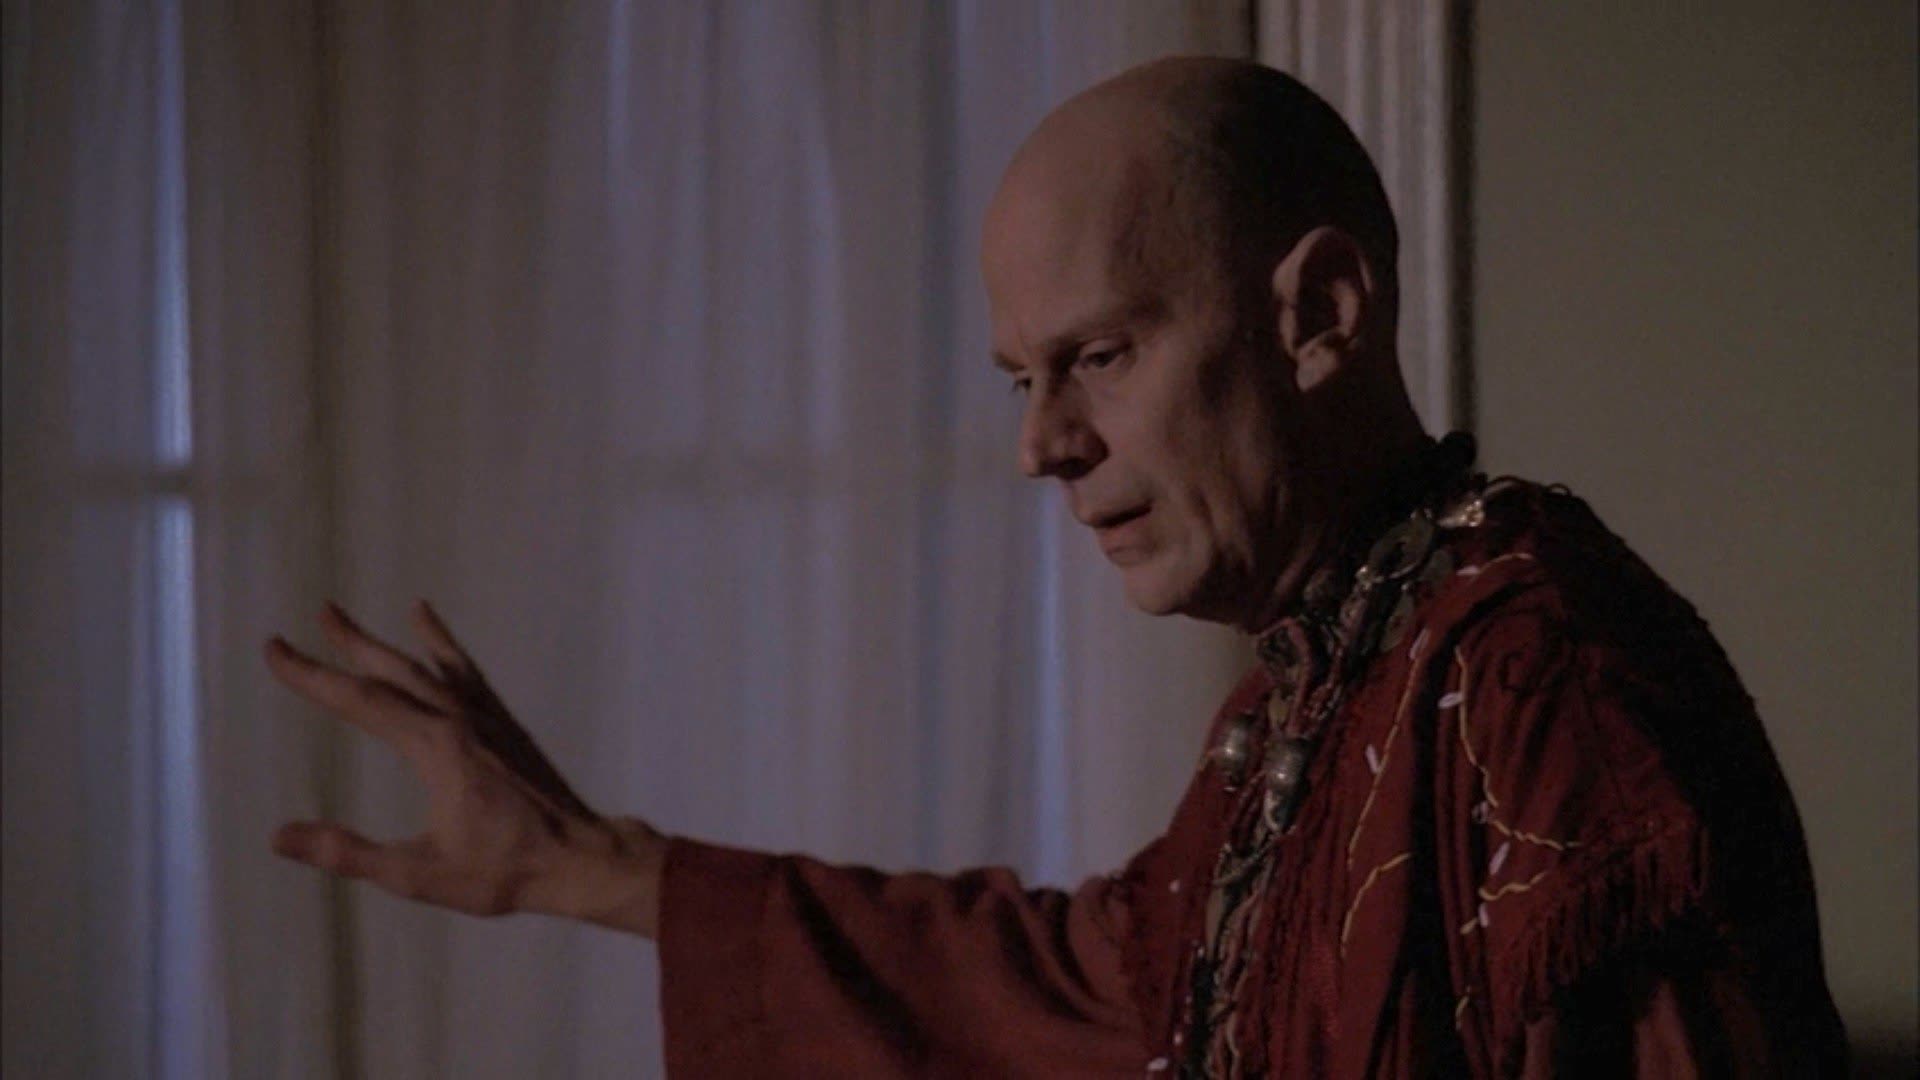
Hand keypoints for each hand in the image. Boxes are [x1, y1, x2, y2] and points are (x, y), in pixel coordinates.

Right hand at [265, 599, 667, 936]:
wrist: (579, 857)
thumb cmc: (503, 871)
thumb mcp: (418, 874)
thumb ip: (348, 854)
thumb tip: (280, 836)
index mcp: (435, 748)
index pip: (359, 702)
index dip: (312, 676)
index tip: (275, 651)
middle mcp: (458, 719)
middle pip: (390, 671)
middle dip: (345, 644)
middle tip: (309, 616)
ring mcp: (483, 716)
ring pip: (423, 665)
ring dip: (381, 641)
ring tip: (341, 616)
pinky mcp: (501, 721)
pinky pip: (463, 669)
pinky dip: (438, 642)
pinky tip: (424, 619)